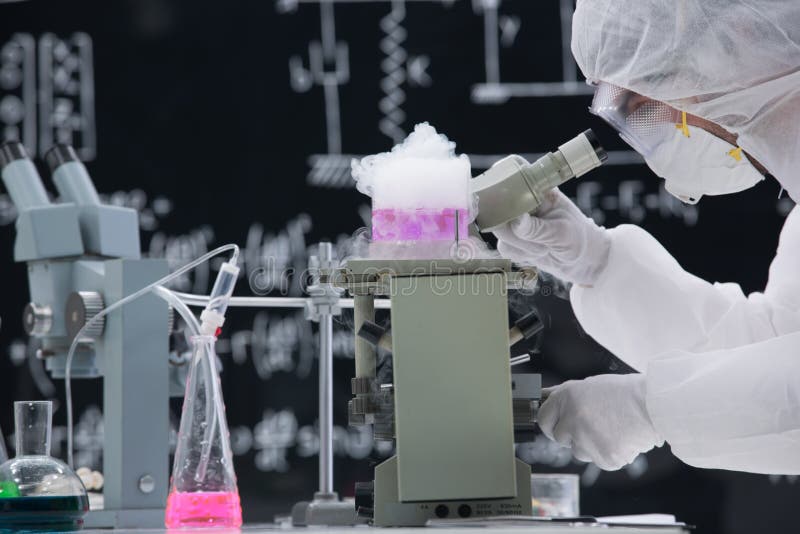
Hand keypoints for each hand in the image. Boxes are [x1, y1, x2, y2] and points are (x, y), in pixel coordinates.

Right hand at [492, 189, 609, 285]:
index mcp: (539, 189)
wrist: (582, 260)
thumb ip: (537, 229)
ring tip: (544, 248)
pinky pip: (505, 248)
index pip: (514, 173)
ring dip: (521, 246)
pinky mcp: (512, 239)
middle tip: (536, 239)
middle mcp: (523, 202)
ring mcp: (516, 220)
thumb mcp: (561, 232)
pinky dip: (521, 255)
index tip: (500, 196)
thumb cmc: (578, 238)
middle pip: (499, 208)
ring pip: (501, 232)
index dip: (501, 179)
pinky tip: (538, 253)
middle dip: (513, 230)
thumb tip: (516, 222)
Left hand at [537, 374, 663, 470]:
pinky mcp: (604, 458)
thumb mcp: (589, 385)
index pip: (543, 419)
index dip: (551, 423)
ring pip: (579, 452)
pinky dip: (608, 453)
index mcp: (566, 397)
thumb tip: (543, 396)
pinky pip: (599, 460)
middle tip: (594, 424)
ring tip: (611, 428)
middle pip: (559, 438)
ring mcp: (587, 440)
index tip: (558, 424)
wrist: (655, 405)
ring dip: (590, 445)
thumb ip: (565, 395)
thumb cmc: (625, 393)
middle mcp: (572, 419)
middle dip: (572, 434)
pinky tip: (620, 438)